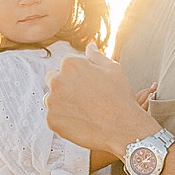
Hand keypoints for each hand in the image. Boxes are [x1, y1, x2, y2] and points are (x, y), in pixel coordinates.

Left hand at [45, 47, 157, 162]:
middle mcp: (57, 80)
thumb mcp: (113, 69)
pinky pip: (53, 117)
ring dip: (62, 103)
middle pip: (53, 79)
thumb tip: (89, 46)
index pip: (65, 65)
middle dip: (65, 86)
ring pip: (52, 99)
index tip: (88, 85)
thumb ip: (96, 55)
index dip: (77, 75)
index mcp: (70, 64)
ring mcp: (52, 101)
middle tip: (84, 98)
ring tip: (83, 111)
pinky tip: (80, 121)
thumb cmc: (120, 97)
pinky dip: (63, 120)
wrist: (122, 128)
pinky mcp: (51, 120)